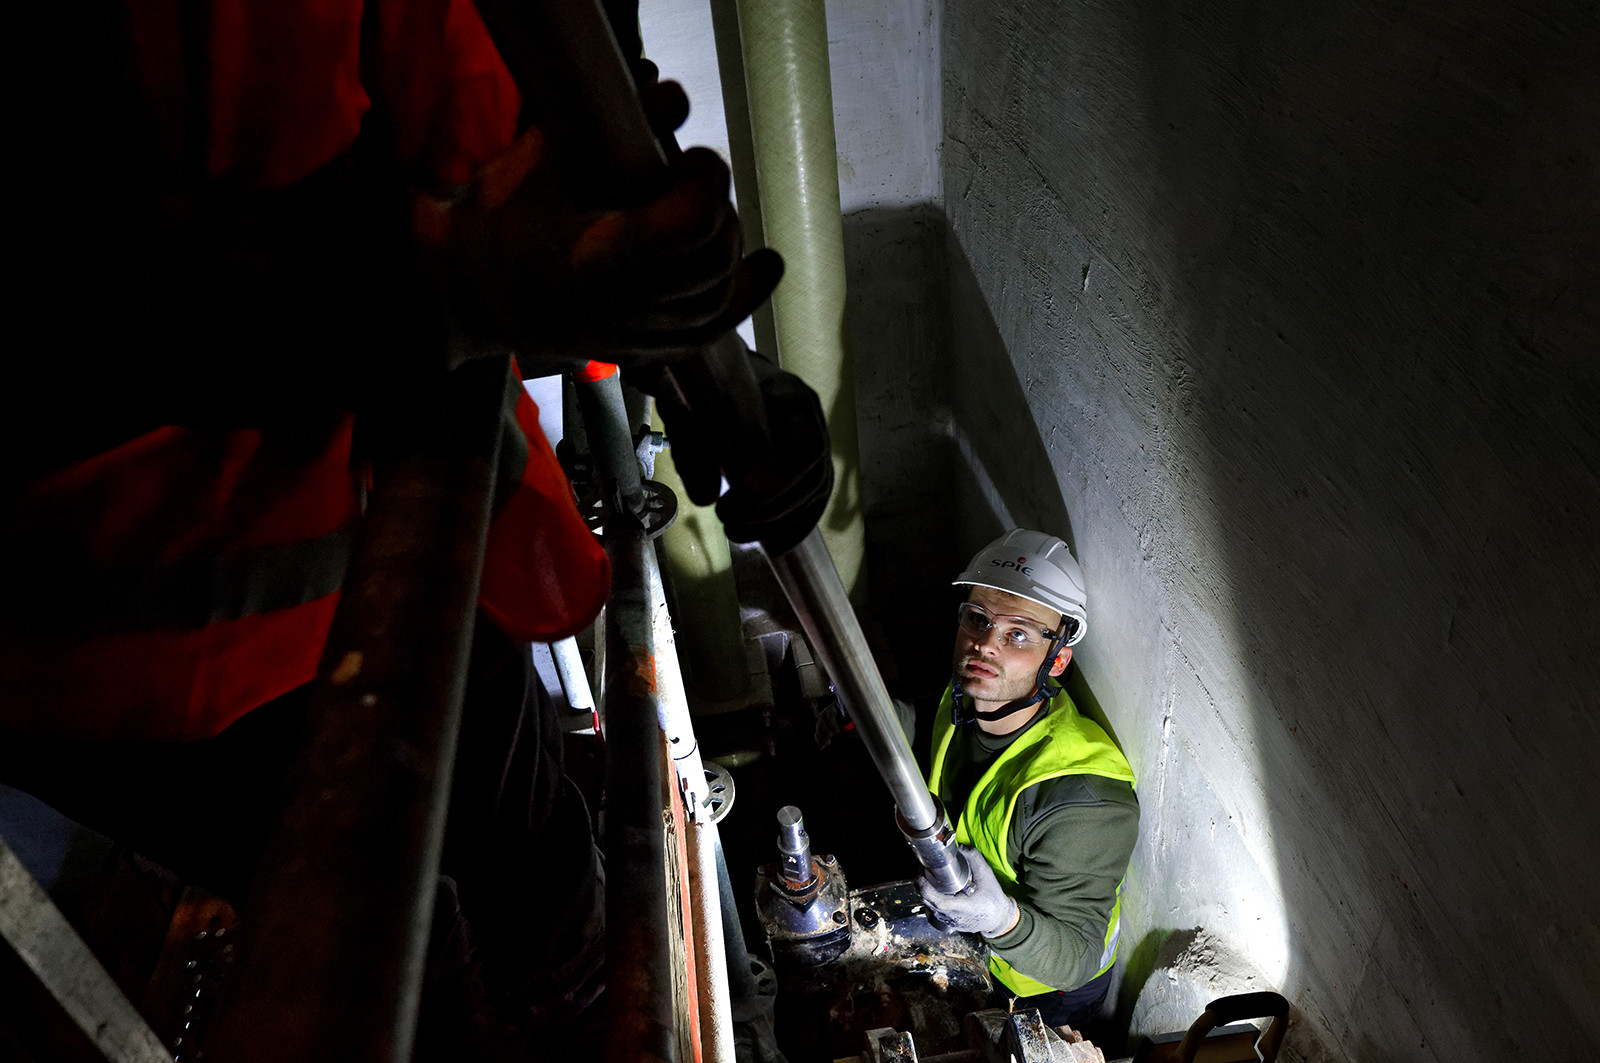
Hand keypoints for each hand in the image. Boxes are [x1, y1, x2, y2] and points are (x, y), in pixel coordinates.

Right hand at [412, 110, 780, 373]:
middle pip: (711, 258)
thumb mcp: (544, 160)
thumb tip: (671, 94)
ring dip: (724, 243)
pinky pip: (712, 328)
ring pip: (717, 292)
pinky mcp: (651, 350)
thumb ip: (609, 125)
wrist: (477, 292)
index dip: (703, 183)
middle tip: (690, 175)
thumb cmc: (504, 222)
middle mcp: (623, 309)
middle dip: (714, 206)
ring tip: (703, 209)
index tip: (689, 158)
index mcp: (594, 261)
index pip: (687, 227)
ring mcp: (639, 337)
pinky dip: (744, 294)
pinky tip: (764, 265)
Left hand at [643, 345, 832, 554]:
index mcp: (790, 396)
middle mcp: (812, 422)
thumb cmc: (700, 385)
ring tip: (734, 530)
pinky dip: (793, 527)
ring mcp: (813, 447)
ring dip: (776, 521)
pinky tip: (769, 542)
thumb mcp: (686, 408)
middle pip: (813, 476)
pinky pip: (812, 504)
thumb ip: (692, 447)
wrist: (710, 375)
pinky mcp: (805, 470)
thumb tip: (705, 497)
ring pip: (814, 494)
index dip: (778, 475)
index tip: (738, 490)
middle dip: (770, 507)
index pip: (806, 443)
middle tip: (726, 518)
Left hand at [919, 844, 1019, 937]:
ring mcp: (950, 922)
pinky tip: (935, 888)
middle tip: (922, 869)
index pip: (939, 901)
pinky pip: (934, 911)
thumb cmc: (993, 898)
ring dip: (925, 891)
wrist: (998, 918)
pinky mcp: (948, 924)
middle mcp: (954, 917)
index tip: (921, 874)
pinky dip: (931, 899)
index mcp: (965, 907)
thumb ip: (975, 859)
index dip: (926, 888)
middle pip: (929, 902)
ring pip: (929, 906)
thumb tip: (960, 846)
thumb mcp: (987, 875)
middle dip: (922, 885)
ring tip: (927, 877)